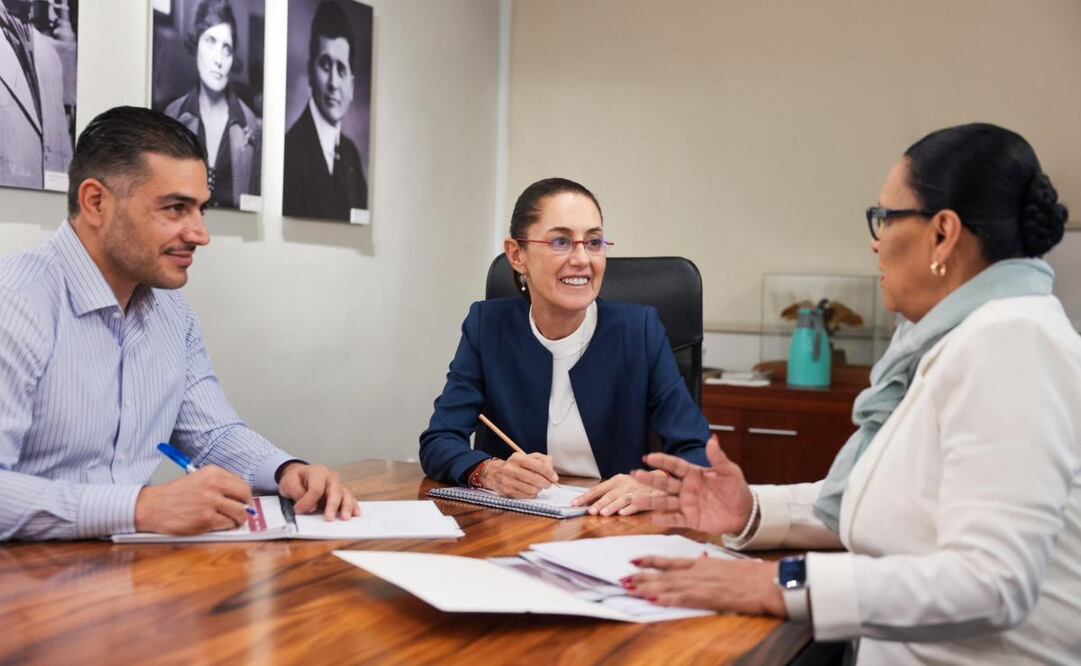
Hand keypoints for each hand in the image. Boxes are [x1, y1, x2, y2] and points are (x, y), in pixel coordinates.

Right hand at [135, 466, 253, 534]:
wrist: (153, 506)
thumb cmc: (175, 495)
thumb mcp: (199, 479)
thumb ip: (220, 484)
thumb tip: (241, 495)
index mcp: (213, 473)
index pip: (242, 484)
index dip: (245, 496)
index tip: (243, 502)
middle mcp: (214, 485)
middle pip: (245, 497)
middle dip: (246, 507)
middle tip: (242, 512)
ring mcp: (210, 502)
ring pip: (239, 513)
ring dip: (237, 519)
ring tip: (231, 521)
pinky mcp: (206, 519)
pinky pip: (227, 525)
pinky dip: (225, 527)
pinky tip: (217, 524)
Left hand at [278, 463, 359, 520]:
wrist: (300, 476)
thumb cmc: (296, 479)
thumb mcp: (288, 482)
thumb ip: (296, 492)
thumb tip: (310, 507)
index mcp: (317, 472)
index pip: (316, 488)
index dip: (308, 501)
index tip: (298, 510)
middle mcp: (330, 477)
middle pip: (335, 490)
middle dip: (333, 505)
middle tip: (329, 518)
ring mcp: (338, 485)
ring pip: (345, 494)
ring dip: (346, 507)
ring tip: (345, 518)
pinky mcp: (341, 493)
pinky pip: (350, 499)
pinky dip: (354, 506)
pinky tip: (356, 514)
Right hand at [480, 452, 558, 497]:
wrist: (494, 473)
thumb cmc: (515, 465)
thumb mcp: (527, 458)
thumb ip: (542, 460)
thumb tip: (552, 471)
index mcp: (517, 458)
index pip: (538, 466)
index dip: (549, 473)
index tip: (555, 478)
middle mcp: (511, 469)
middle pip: (536, 479)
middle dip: (546, 483)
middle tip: (549, 484)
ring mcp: (508, 481)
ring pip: (532, 489)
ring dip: (539, 489)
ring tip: (538, 486)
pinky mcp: (507, 492)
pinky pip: (527, 496)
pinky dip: (532, 494)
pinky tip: (530, 489)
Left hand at [572, 472, 666, 515]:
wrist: (661, 480)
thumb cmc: (637, 484)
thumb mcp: (621, 484)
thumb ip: (608, 493)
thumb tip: (588, 502)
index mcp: (616, 480)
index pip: (597, 489)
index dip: (586, 496)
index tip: (574, 503)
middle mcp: (624, 484)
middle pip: (609, 495)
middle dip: (599, 503)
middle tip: (590, 510)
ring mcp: (635, 491)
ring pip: (621, 499)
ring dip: (612, 506)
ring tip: (603, 513)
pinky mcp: (646, 498)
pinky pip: (637, 504)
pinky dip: (629, 508)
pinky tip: (623, 513)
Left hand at [622, 556, 784, 615]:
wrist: (766, 581)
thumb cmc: (751, 575)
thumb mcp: (726, 564)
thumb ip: (710, 563)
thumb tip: (701, 559)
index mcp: (701, 562)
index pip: (669, 561)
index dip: (650, 560)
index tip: (633, 560)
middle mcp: (697, 571)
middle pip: (663, 574)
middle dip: (641, 577)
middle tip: (621, 578)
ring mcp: (701, 583)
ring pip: (667, 585)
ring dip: (646, 587)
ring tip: (629, 588)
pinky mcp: (707, 597)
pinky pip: (681, 598)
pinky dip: (665, 598)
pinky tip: (652, 600)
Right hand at [629, 435, 753, 534]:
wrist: (745, 512)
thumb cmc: (736, 489)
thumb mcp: (729, 471)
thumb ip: (718, 458)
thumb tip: (711, 440)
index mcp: (694, 474)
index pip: (675, 466)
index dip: (662, 461)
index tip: (648, 457)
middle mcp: (686, 488)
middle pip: (665, 483)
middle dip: (650, 480)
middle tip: (635, 475)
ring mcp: (687, 504)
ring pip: (665, 502)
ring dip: (650, 502)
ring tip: (634, 500)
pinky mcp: (690, 519)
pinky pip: (675, 519)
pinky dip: (665, 519)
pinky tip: (654, 519)